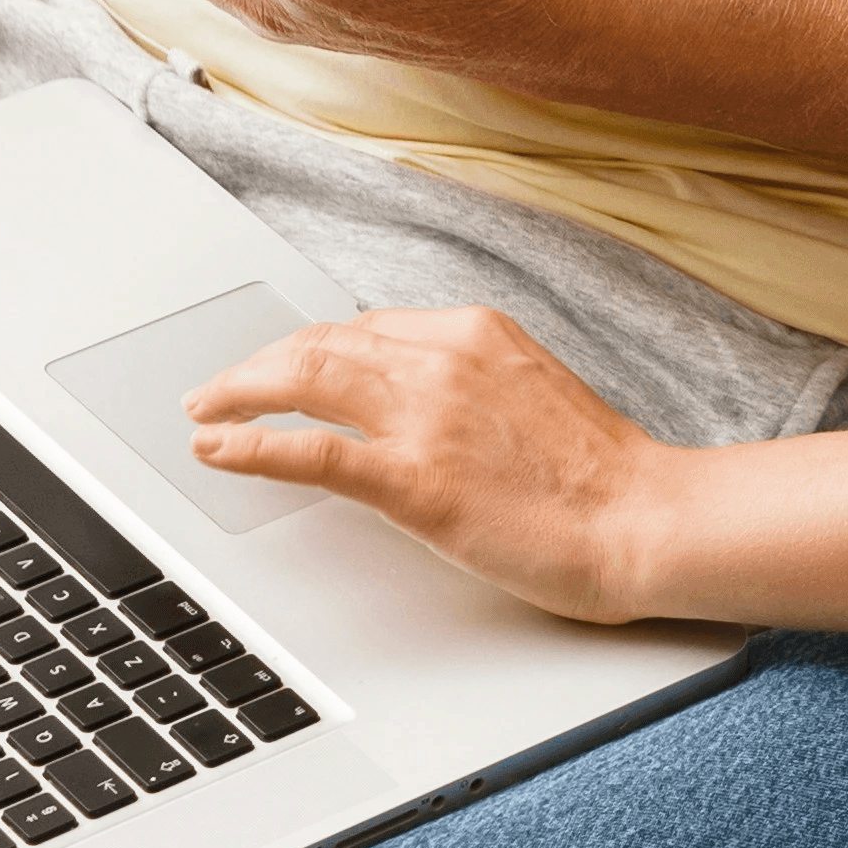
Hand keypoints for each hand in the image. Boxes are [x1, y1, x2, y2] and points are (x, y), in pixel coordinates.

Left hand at [184, 307, 684, 623]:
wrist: (644, 520)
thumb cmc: (602, 476)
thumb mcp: (530, 395)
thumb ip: (467, 385)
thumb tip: (408, 402)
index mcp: (474, 332)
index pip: (363, 327)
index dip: (307, 349)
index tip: (279, 368)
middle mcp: (443, 358)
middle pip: (321, 343)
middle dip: (259, 364)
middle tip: (218, 387)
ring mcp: (426, 416)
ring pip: (304, 379)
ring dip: (240, 392)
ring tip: (204, 410)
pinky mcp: (415, 479)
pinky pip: (311, 450)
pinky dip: (251, 443)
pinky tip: (217, 449)